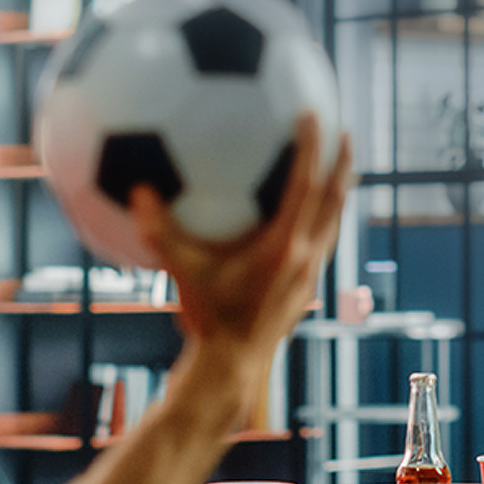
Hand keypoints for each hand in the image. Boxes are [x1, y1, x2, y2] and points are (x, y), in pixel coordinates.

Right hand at [128, 113, 353, 356]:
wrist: (233, 368)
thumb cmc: (206, 320)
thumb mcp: (180, 271)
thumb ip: (159, 231)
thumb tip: (137, 191)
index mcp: (283, 246)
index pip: (305, 185)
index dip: (311, 147)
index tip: (313, 114)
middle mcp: (306, 256)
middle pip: (335, 200)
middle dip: (344, 164)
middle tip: (345, 131)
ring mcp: (310, 274)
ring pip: (335, 223)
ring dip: (339, 192)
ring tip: (338, 167)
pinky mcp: (306, 288)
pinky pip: (322, 242)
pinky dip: (322, 219)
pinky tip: (306, 215)